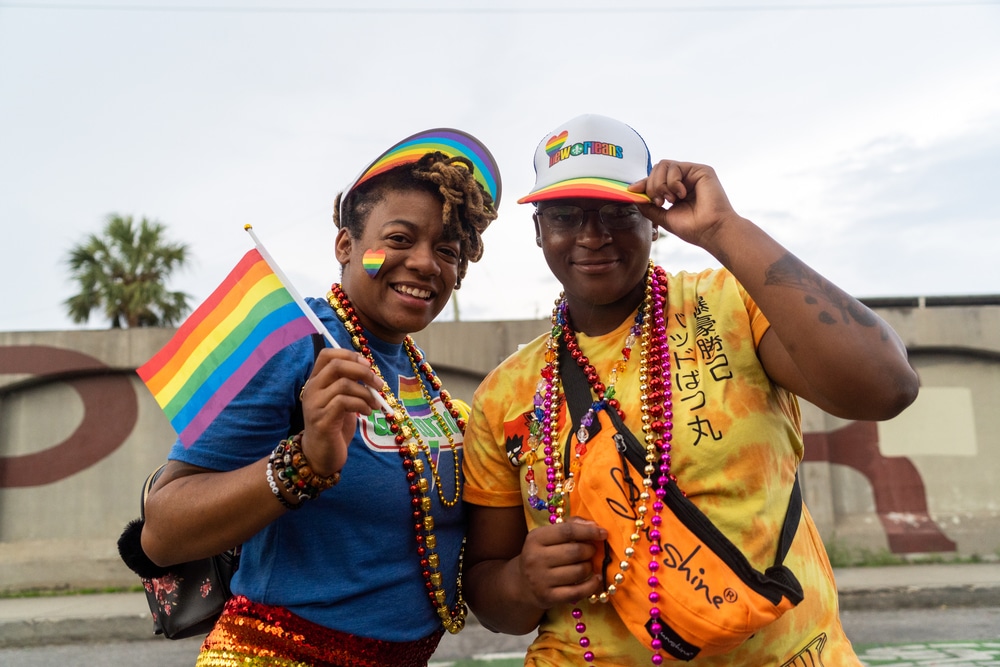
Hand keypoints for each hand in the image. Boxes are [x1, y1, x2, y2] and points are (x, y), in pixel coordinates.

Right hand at [298, 348, 381, 475]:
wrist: (321, 455)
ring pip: (343, 384)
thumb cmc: (335, 425)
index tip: (367, 365)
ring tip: (375, 404)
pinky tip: (367, 412)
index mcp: (316, 380)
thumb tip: (370, 371)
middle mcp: (311, 389)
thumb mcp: (342, 400)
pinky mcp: (322, 420)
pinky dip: (361, 405)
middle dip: (363, 372)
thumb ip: (349, 384)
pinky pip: (344, 402)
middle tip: (378, 383)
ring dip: (366, 393)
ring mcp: (314, 405)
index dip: (349, 354)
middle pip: (336, 366)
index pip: (327, 354)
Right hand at [517, 517, 607, 608]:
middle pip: (575, 552)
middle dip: (590, 550)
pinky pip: (579, 591)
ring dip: (589, 567)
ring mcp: (541, 580)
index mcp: (535, 538)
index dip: (588, 531)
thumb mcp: (548, 536)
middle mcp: (535, 558)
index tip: (603, 533)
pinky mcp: (548, 597)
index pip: (567, 531)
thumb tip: (594, 526)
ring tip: (587, 564)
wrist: (522, 583)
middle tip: (591, 550)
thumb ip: (570, 526)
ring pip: (579, 571)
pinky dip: (592, 585)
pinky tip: (595, 579)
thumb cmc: (541, 554)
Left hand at [629, 160, 740, 248]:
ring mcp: (692, 174)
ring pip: (663, 165)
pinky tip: (681, 194)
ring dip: (660, 184)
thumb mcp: (663, 217)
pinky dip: (672, 182)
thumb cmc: (692, 228)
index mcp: (676, 191)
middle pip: (656, 169)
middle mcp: (684, 180)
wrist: (711, 231)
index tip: (632, 190)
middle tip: (659, 202)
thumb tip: (633, 195)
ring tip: (670, 199)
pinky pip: (675, 167)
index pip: (655, 180)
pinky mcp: (700, 170)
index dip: (642, 183)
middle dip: (651, 186)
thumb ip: (648, 207)